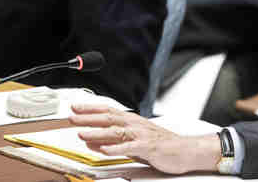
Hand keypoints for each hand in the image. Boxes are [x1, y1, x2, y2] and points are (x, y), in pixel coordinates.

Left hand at [69, 104, 220, 173]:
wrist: (186, 150)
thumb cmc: (162, 145)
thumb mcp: (133, 142)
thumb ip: (112, 141)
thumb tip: (92, 140)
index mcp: (132, 121)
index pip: (108, 110)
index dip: (90, 108)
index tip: (74, 107)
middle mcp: (136, 125)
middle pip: (108, 118)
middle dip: (88, 118)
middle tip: (71, 117)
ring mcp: (142, 135)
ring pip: (116, 132)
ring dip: (98, 133)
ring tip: (82, 134)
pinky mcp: (148, 147)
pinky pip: (129, 147)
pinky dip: (115, 148)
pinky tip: (104, 149)